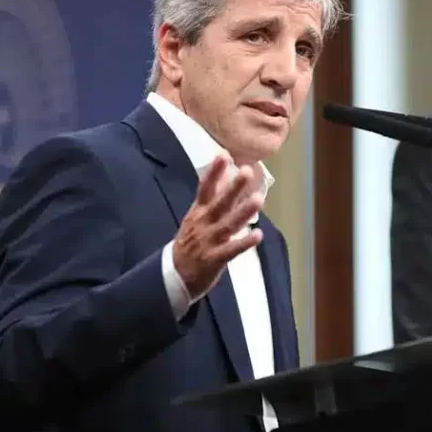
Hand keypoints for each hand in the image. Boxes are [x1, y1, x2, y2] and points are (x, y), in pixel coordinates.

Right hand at [171, 154, 263, 298]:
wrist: (173, 276)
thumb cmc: (190, 242)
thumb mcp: (196, 217)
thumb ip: (212, 198)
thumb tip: (223, 175)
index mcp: (198, 212)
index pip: (205, 188)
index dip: (214, 172)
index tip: (224, 155)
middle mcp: (203, 224)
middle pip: (219, 203)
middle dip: (233, 187)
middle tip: (247, 171)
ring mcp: (208, 241)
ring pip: (228, 224)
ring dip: (243, 212)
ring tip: (259, 199)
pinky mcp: (215, 259)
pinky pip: (232, 250)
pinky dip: (244, 242)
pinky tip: (258, 234)